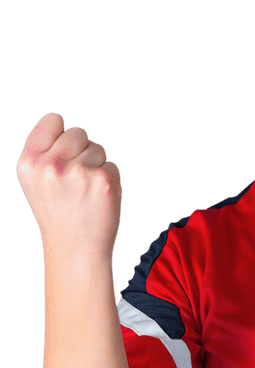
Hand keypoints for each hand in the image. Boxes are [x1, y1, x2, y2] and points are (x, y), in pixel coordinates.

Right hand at [17, 112, 121, 256]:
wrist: (75, 247)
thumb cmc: (57, 210)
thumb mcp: (36, 179)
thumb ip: (44, 150)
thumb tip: (60, 122)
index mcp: (29, 161)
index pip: (53, 120)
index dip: (61, 136)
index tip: (63, 155)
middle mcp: (51, 165)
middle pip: (78, 132)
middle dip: (81, 151)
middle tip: (75, 180)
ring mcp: (78, 172)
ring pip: (98, 148)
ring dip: (96, 166)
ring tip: (85, 191)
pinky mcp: (103, 181)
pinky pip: (112, 165)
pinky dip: (109, 180)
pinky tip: (97, 198)